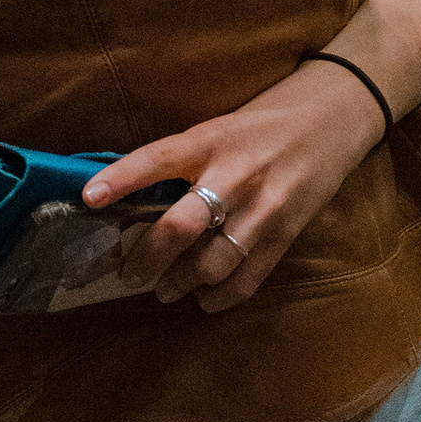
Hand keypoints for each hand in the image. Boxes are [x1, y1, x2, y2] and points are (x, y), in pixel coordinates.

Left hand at [83, 62, 385, 314]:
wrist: (331, 122)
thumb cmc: (262, 124)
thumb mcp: (217, 128)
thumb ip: (182, 160)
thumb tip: (129, 198)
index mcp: (210, 141)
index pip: (157, 159)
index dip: (121, 178)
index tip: (88, 198)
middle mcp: (235, 175)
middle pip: (181, 226)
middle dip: (148, 257)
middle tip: (129, 274)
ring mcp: (263, 208)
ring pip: (212, 261)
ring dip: (181, 282)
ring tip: (164, 290)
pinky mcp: (286, 234)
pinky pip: (248, 277)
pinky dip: (221, 296)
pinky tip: (204, 299)